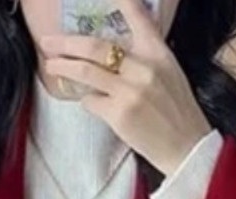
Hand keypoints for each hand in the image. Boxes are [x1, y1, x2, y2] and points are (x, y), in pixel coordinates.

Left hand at [38, 0, 213, 177]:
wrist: (187, 147)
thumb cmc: (177, 111)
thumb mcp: (170, 73)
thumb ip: (146, 56)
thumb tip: (115, 47)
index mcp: (158, 53)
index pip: (137, 16)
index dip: (120, 1)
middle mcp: (143, 67)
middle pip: (95, 46)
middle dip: (67, 43)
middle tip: (49, 42)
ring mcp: (129, 91)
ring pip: (86, 71)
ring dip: (64, 67)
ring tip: (51, 65)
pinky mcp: (119, 114)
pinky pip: (91, 100)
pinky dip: (86, 99)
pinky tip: (90, 101)